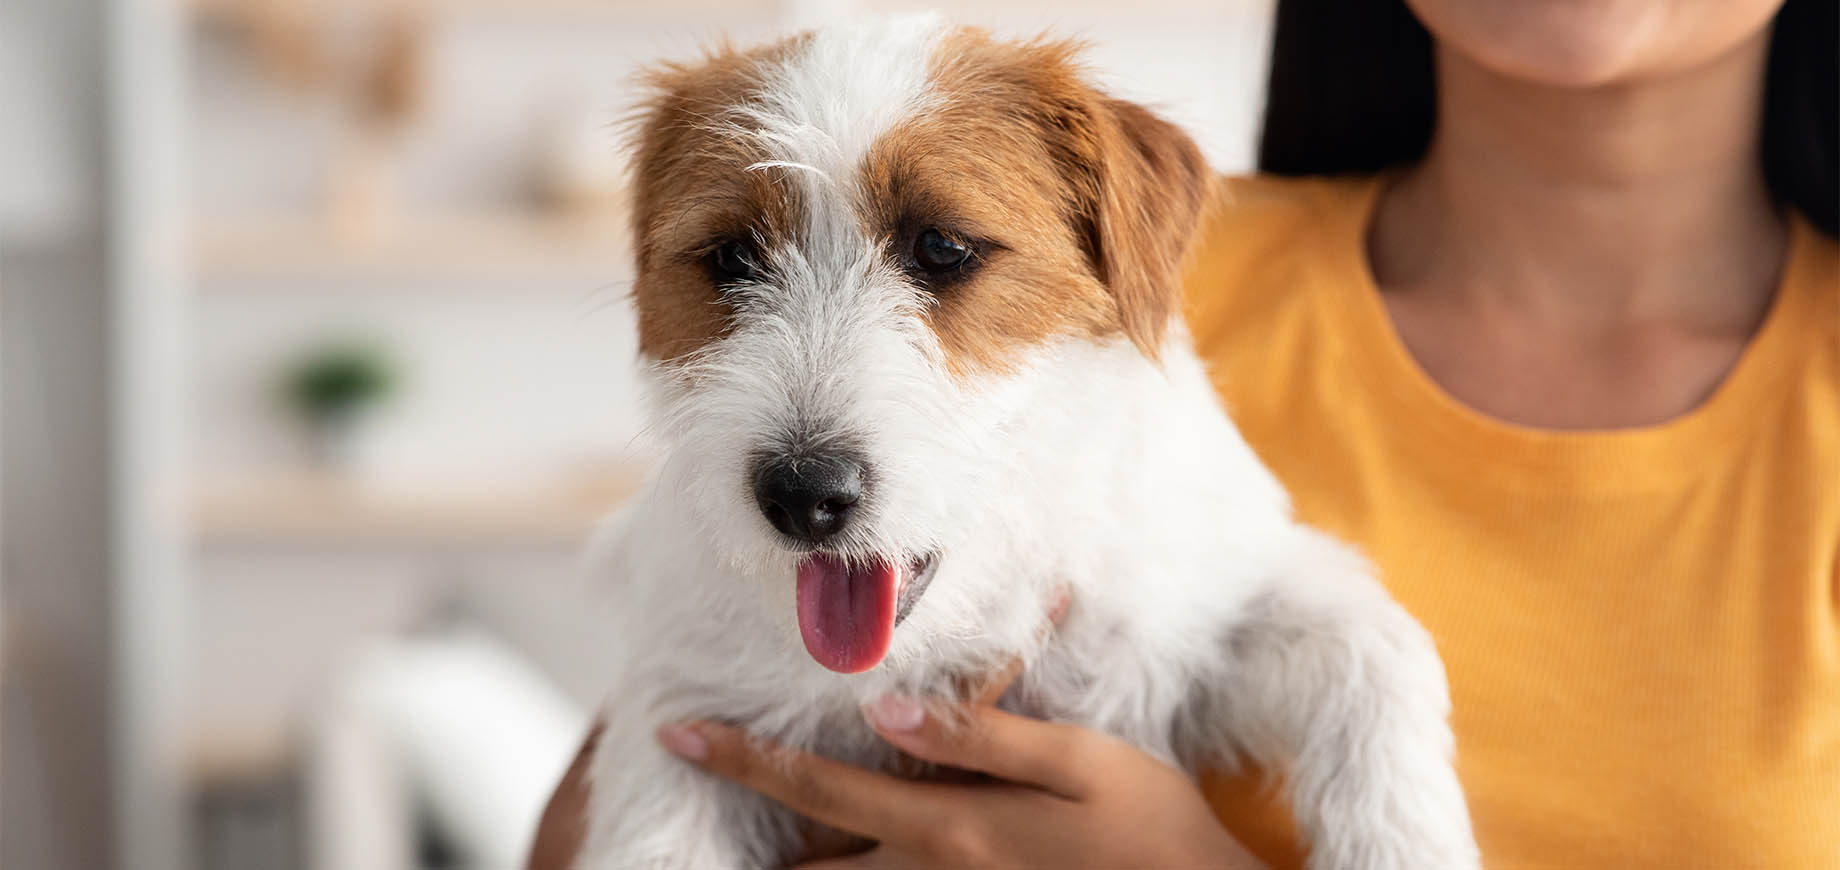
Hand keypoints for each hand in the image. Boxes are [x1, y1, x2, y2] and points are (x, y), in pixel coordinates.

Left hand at [655, 689, 1264, 869]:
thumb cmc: (1150, 831)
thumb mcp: (1079, 760)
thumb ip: (981, 735)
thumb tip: (888, 713)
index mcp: (946, 827)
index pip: (815, 788)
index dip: (741, 761)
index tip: (677, 735)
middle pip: (804, 869)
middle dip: (744, 847)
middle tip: (695, 793)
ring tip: (744, 850)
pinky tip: (833, 859)